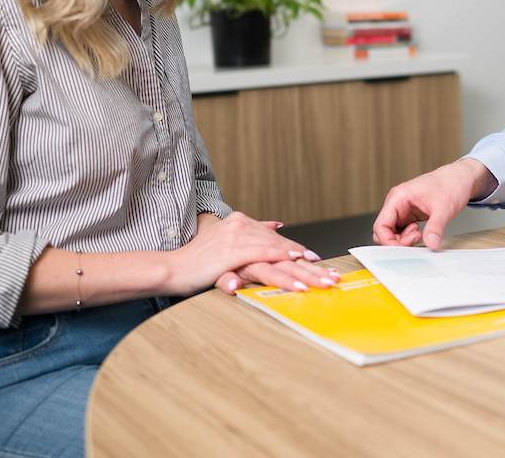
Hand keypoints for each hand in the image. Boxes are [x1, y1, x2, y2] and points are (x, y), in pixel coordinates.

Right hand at [170, 212, 336, 295]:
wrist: (172, 267)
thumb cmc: (197, 260)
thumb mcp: (227, 241)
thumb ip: (253, 231)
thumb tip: (277, 224)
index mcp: (244, 223)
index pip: (279, 241)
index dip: (301, 254)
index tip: (321, 265)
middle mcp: (243, 227)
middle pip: (284, 247)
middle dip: (310, 264)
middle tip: (332, 276)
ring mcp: (237, 238)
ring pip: (278, 254)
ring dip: (302, 270)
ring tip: (321, 282)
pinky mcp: (232, 253)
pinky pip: (263, 258)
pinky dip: (282, 267)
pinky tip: (296, 277)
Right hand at [372, 158, 496, 249]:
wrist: (460, 178)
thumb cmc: (451, 185)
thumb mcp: (445, 208)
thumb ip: (436, 227)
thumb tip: (431, 244)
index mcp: (398, 197)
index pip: (380, 225)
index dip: (388, 241)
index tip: (404, 249)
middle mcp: (396, 203)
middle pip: (383, 231)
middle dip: (397, 242)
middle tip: (417, 239)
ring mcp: (402, 209)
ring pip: (392, 233)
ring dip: (404, 240)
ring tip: (422, 234)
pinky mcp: (409, 215)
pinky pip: (402, 231)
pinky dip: (409, 237)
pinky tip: (422, 233)